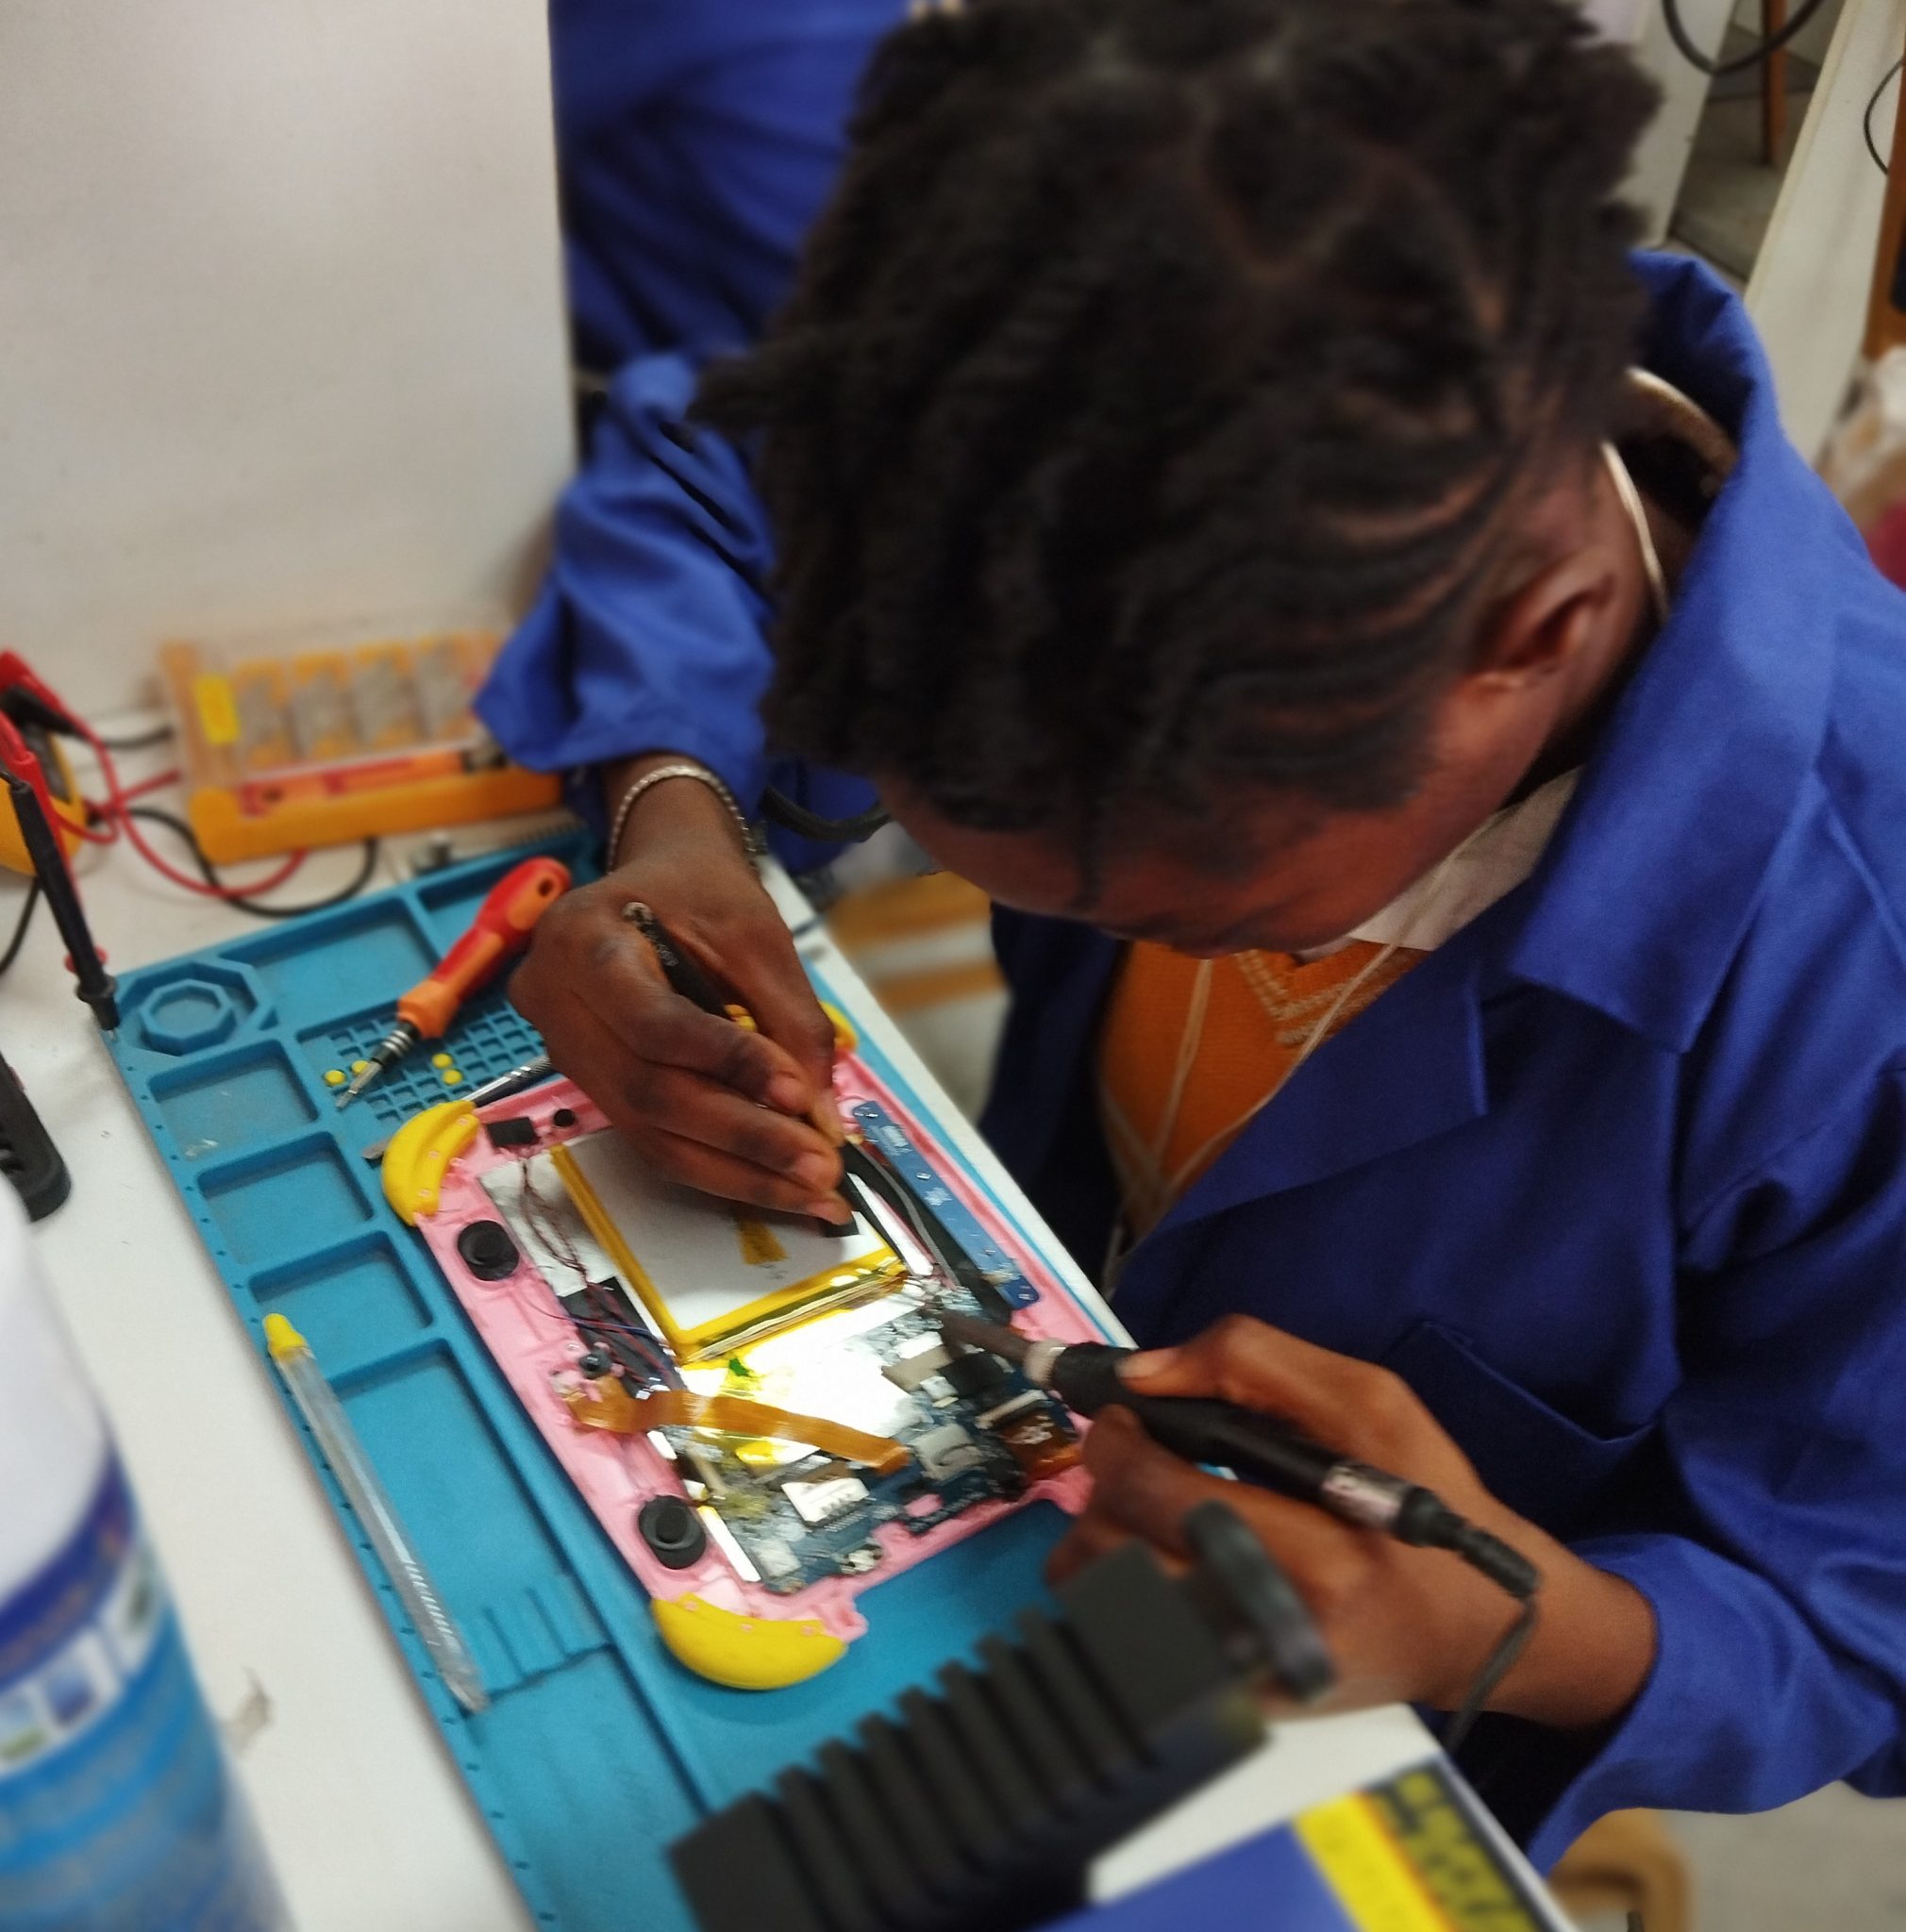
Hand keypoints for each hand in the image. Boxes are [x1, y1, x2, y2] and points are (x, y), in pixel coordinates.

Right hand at [510, 757, 846, 1218]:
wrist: (659, 878)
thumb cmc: (700, 891)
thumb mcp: (758, 935)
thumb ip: (791, 1021)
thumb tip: (818, 1115)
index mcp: (582, 939)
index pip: (654, 1023)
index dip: (728, 1064)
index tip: (799, 1094)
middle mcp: (554, 1001)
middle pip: (648, 1093)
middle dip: (742, 1136)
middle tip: (819, 1165)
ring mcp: (564, 1050)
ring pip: (649, 1133)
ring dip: (736, 1169)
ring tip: (809, 1188)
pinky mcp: (590, 1084)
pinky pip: (651, 1138)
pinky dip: (718, 1164)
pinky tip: (773, 1179)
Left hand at [1049, 1317, 1655, 1728]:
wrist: (1476, 1623)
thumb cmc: (1425, 1500)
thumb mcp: (1371, 1402)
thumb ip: (1255, 1364)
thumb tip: (1142, 1371)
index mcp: (1323, 1550)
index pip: (1166, 1488)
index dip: (1121, 1439)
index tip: (1126, 1416)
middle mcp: (1280, 1627)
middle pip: (1120, 1544)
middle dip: (1105, 1480)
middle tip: (1128, 1453)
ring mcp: (1250, 1675)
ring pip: (1107, 1597)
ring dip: (1098, 1537)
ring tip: (1138, 1508)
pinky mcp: (1233, 1703)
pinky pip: (1127, 1642)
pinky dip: (1117, 1591)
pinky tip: (1154, 1557)